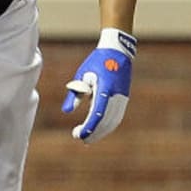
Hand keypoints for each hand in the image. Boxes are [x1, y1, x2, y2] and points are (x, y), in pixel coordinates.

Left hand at [60, 28, 135, 143]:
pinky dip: (109, 125)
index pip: (97, 114)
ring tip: (90, 137)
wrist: (118, 51)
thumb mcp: (82, 75)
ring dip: (102, 131)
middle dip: (94, 133)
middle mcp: (116, 96)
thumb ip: (75, 93)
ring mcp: (122, 97)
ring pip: (113, 121)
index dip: (89, 127)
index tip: (79, 135)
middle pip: (106, 122)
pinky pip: (117, 116)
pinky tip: (100, 129)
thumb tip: (67, 111)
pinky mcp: (124, 98)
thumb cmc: (97, 62)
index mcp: (105, 89)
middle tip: (82, 139)